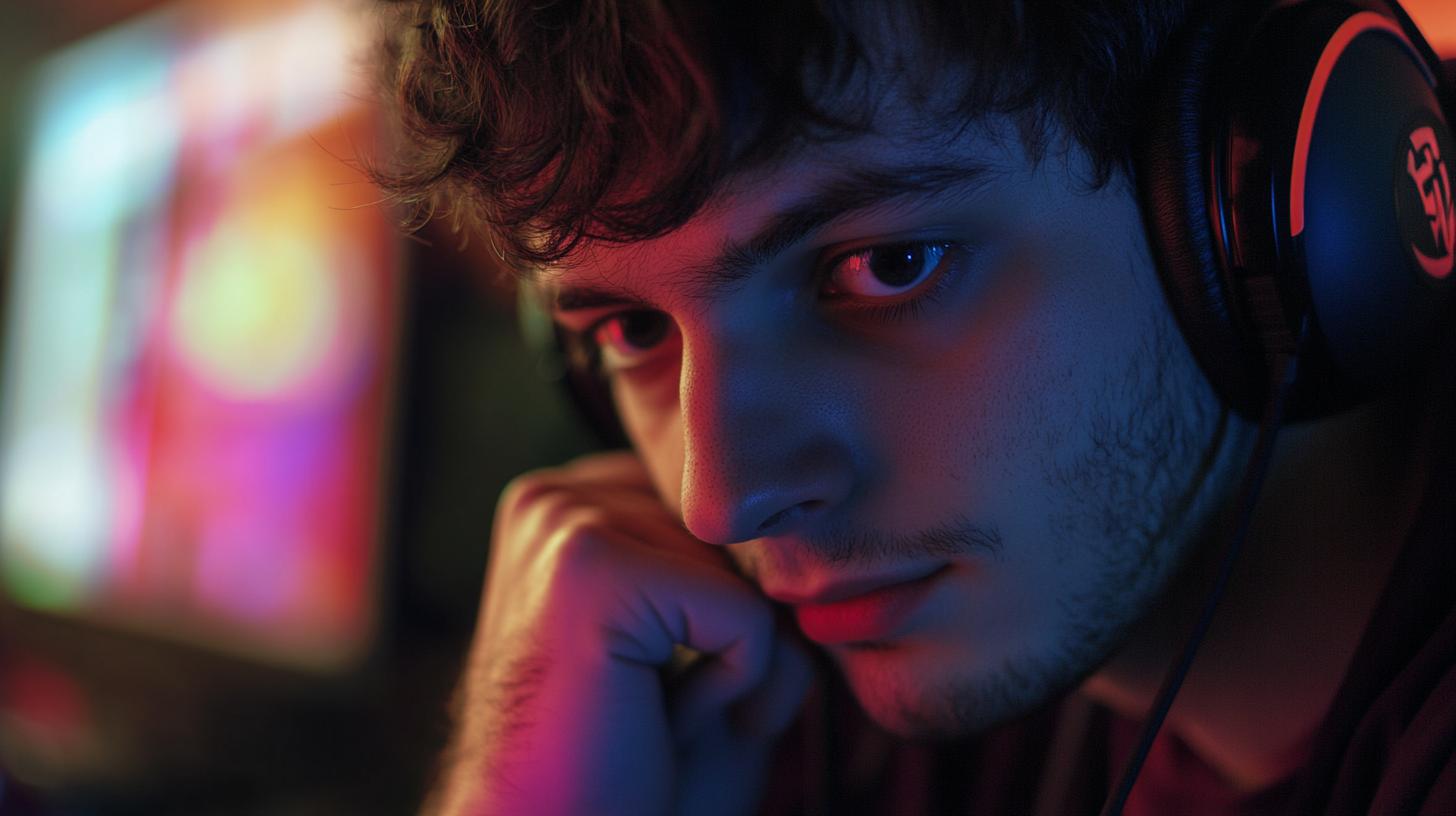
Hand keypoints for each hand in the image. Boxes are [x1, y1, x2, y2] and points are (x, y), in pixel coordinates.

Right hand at [424, 451, 815, 815]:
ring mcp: (565, 523)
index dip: (731, 618)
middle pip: (744, 544)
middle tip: (658, 714)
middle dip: (740, 644)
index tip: (658, 685)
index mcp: (570, 507)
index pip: (730, 524)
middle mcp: (556, 499)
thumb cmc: (630, 770)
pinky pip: (747, 617)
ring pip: (752, 579)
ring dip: (736, 672)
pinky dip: (732, 691)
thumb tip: (812, 520)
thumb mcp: (701, 641)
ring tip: (652, 719)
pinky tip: (658, 728)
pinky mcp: (592, 564)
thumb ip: (740, 567)